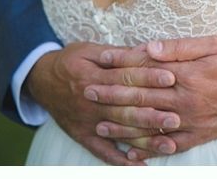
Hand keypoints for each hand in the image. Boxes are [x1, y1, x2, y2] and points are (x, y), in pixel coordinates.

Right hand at [25, 42, 178, 164]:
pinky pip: (103, 152)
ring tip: (169, 144)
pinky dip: (121, 161)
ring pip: (119, 133)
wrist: (40, 80)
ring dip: (145, 140)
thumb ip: (114, 54)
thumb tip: (142, 52)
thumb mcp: (87, 50)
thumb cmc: (69, 61)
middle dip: (152, 114)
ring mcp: (87, 122)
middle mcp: (90, 102)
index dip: (148, 77)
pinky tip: (140, 166)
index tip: (171, 77)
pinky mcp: (83, 136)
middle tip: (176, 117)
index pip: (124, 78)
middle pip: (125, 109)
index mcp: (91, 76)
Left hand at [87, 36, 216, 160]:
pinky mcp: (201, 135)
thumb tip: (149, 47)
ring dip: (125, 126)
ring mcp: (192, 121)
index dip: (120, 65)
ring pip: (152, 126)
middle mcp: (186, 101)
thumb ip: (179, 48)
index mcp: (186, 75)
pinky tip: (133, 154)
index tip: (99, 62)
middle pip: (142, 98)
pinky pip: (172, 146)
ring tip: (101, 125)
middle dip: (113, 96)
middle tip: (88, 94)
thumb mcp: (212, 44)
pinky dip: (152, 150)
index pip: (145, 70)